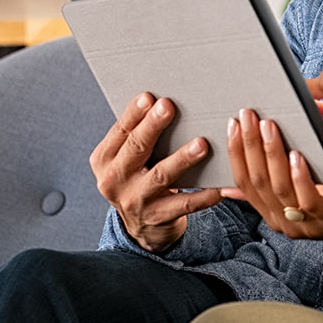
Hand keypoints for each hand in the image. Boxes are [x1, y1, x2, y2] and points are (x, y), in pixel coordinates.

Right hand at [91, 92, 221, 252]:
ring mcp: (135, 201)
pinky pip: (184, 204)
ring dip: (182, 159)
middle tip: (168, 107)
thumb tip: (161, 102)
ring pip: (161, 176)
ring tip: (201, 144)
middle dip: (153, 126)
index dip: (134, 113)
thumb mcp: (126, 160)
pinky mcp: (157, 217)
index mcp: (104, 160)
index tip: (149, 96)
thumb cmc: (137, 179)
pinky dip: (203, 194)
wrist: (140, 226)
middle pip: (136, 148)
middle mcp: (114, 180)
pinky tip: (219, 185)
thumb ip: (136, 136)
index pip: (120, 131)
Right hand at [217, 108, 322, 242]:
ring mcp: (303, 223)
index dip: (236, 152)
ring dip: (271, 153)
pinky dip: (299, 175)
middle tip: (248, 116)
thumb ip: (268, 183)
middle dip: (250, 145)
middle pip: (257, 181)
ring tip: (270, 126)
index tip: (233, 123)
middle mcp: (281, 221)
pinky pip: (308, 198)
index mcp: (269, 212)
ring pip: (279, 187)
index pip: (243, 181)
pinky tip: (297, 154)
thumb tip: (232, 174)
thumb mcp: (295, 190)